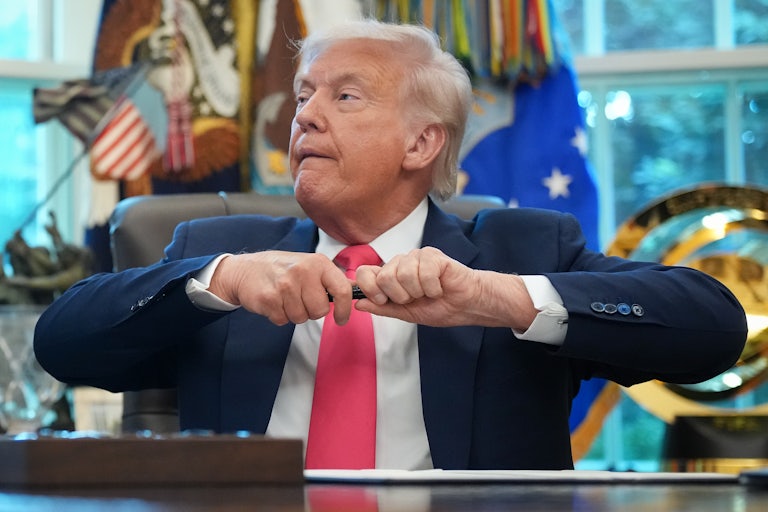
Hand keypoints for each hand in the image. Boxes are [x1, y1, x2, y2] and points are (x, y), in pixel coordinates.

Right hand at [208, 251, 354, 325]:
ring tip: (285, 298)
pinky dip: (279, 316)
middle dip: (311, 311)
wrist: (245, 270)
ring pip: (301, 318)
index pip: (342, 289)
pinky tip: (274, 301)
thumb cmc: (281, 269)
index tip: (342, 319)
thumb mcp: (309, 265)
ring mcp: (284, 285)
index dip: (345, 309)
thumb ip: (331, 278)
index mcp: (317, 263)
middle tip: (300, 300)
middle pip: (320, 310)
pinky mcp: (269, 298)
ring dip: (294, 313)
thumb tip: (356, 290)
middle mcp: (302, 271)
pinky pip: (283, 320)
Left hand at [355, 247, 536, 329]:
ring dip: (418, 292)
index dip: (370, 289)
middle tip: (415, 298)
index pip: (365, 273)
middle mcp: (401, 262)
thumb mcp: (405, 313)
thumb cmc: (439, 307)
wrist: (467, 305)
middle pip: (383, 276)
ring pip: (402, 275)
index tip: (384, 301)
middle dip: (400, 295)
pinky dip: (433, 288)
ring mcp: (416, 257)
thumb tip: (358, 304)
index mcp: (391, 275)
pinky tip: (439, 287)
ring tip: (429, 292)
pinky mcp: (433, 255)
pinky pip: (423, 273)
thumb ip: (382, 308)